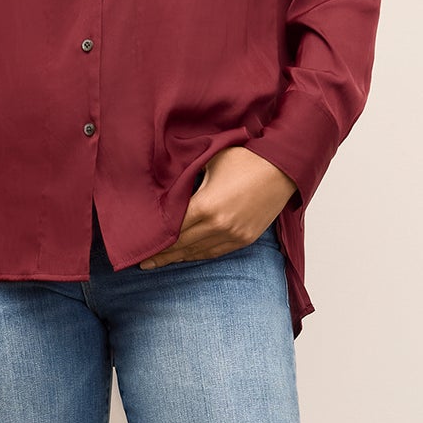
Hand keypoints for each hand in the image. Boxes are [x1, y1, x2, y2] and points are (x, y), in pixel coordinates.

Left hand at [138, 144, 295, 268]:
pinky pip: (216, 252)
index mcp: (205, 206)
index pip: (173, 230)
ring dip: (179, 258)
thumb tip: (166, 187)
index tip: (141, 248)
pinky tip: (187, 256)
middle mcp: (218, 225)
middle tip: (144, 262)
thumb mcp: (209, 161)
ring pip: (198, 253)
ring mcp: (233, 235)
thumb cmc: (244, 160)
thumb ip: (186, 177)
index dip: (156, 241)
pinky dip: (199, 255)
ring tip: (160, 263)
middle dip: (162, 255)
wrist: (282, 169)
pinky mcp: (244, 239)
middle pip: (182, 246)